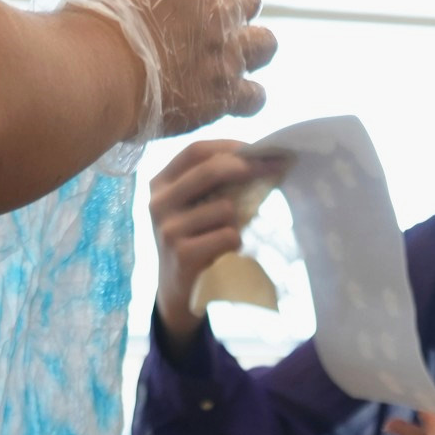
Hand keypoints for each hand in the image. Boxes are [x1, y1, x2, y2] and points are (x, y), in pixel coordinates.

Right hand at [62, 0, 275, 140]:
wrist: (97, 68)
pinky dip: (246, 98)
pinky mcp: (226, 94)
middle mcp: (214, 7)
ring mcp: (225, 51)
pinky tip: (228, 100)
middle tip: (211, 32)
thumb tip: (145, 14)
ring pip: (267, 45)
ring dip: (253, 52)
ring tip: (228, 64)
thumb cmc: (87, 28)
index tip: (168, 13)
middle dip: (235, 13)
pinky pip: (255, 97)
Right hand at [148, 141, 289, 348]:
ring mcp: (167, 228)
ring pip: (225, 208)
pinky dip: (236, 242)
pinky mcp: (182, 253)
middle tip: (276, 169)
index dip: (231, 146)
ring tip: (224, 235)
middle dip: (248, 168)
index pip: (196, 150)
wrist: (176, 288)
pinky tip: (223, 251)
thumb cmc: (194, 240)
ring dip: (238, 221)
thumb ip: (213, 185)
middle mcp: (158, 201)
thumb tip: (261, 159)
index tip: (261, 149)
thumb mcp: (194, 207)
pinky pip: (229, 236)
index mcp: (160, 182)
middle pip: (210, 170)